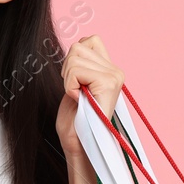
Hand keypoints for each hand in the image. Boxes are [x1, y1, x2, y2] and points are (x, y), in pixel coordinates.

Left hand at [55, 34, 124, 162]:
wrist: (78, 143)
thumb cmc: (74, 119)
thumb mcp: (77, 84)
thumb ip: (82, 63)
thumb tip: (79, 43)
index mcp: (111, 70)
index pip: (90, 40)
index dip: (74, 58)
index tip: (76, 81)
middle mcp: (116, 71)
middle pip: (78, 47)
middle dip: (67, 69)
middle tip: (75, 91)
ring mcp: (114, 77)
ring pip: (75, 56)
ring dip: (68, 78)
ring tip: (77, 96)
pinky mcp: (108, 83)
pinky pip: (76, 71)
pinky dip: (69, 85)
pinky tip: (79, 99)